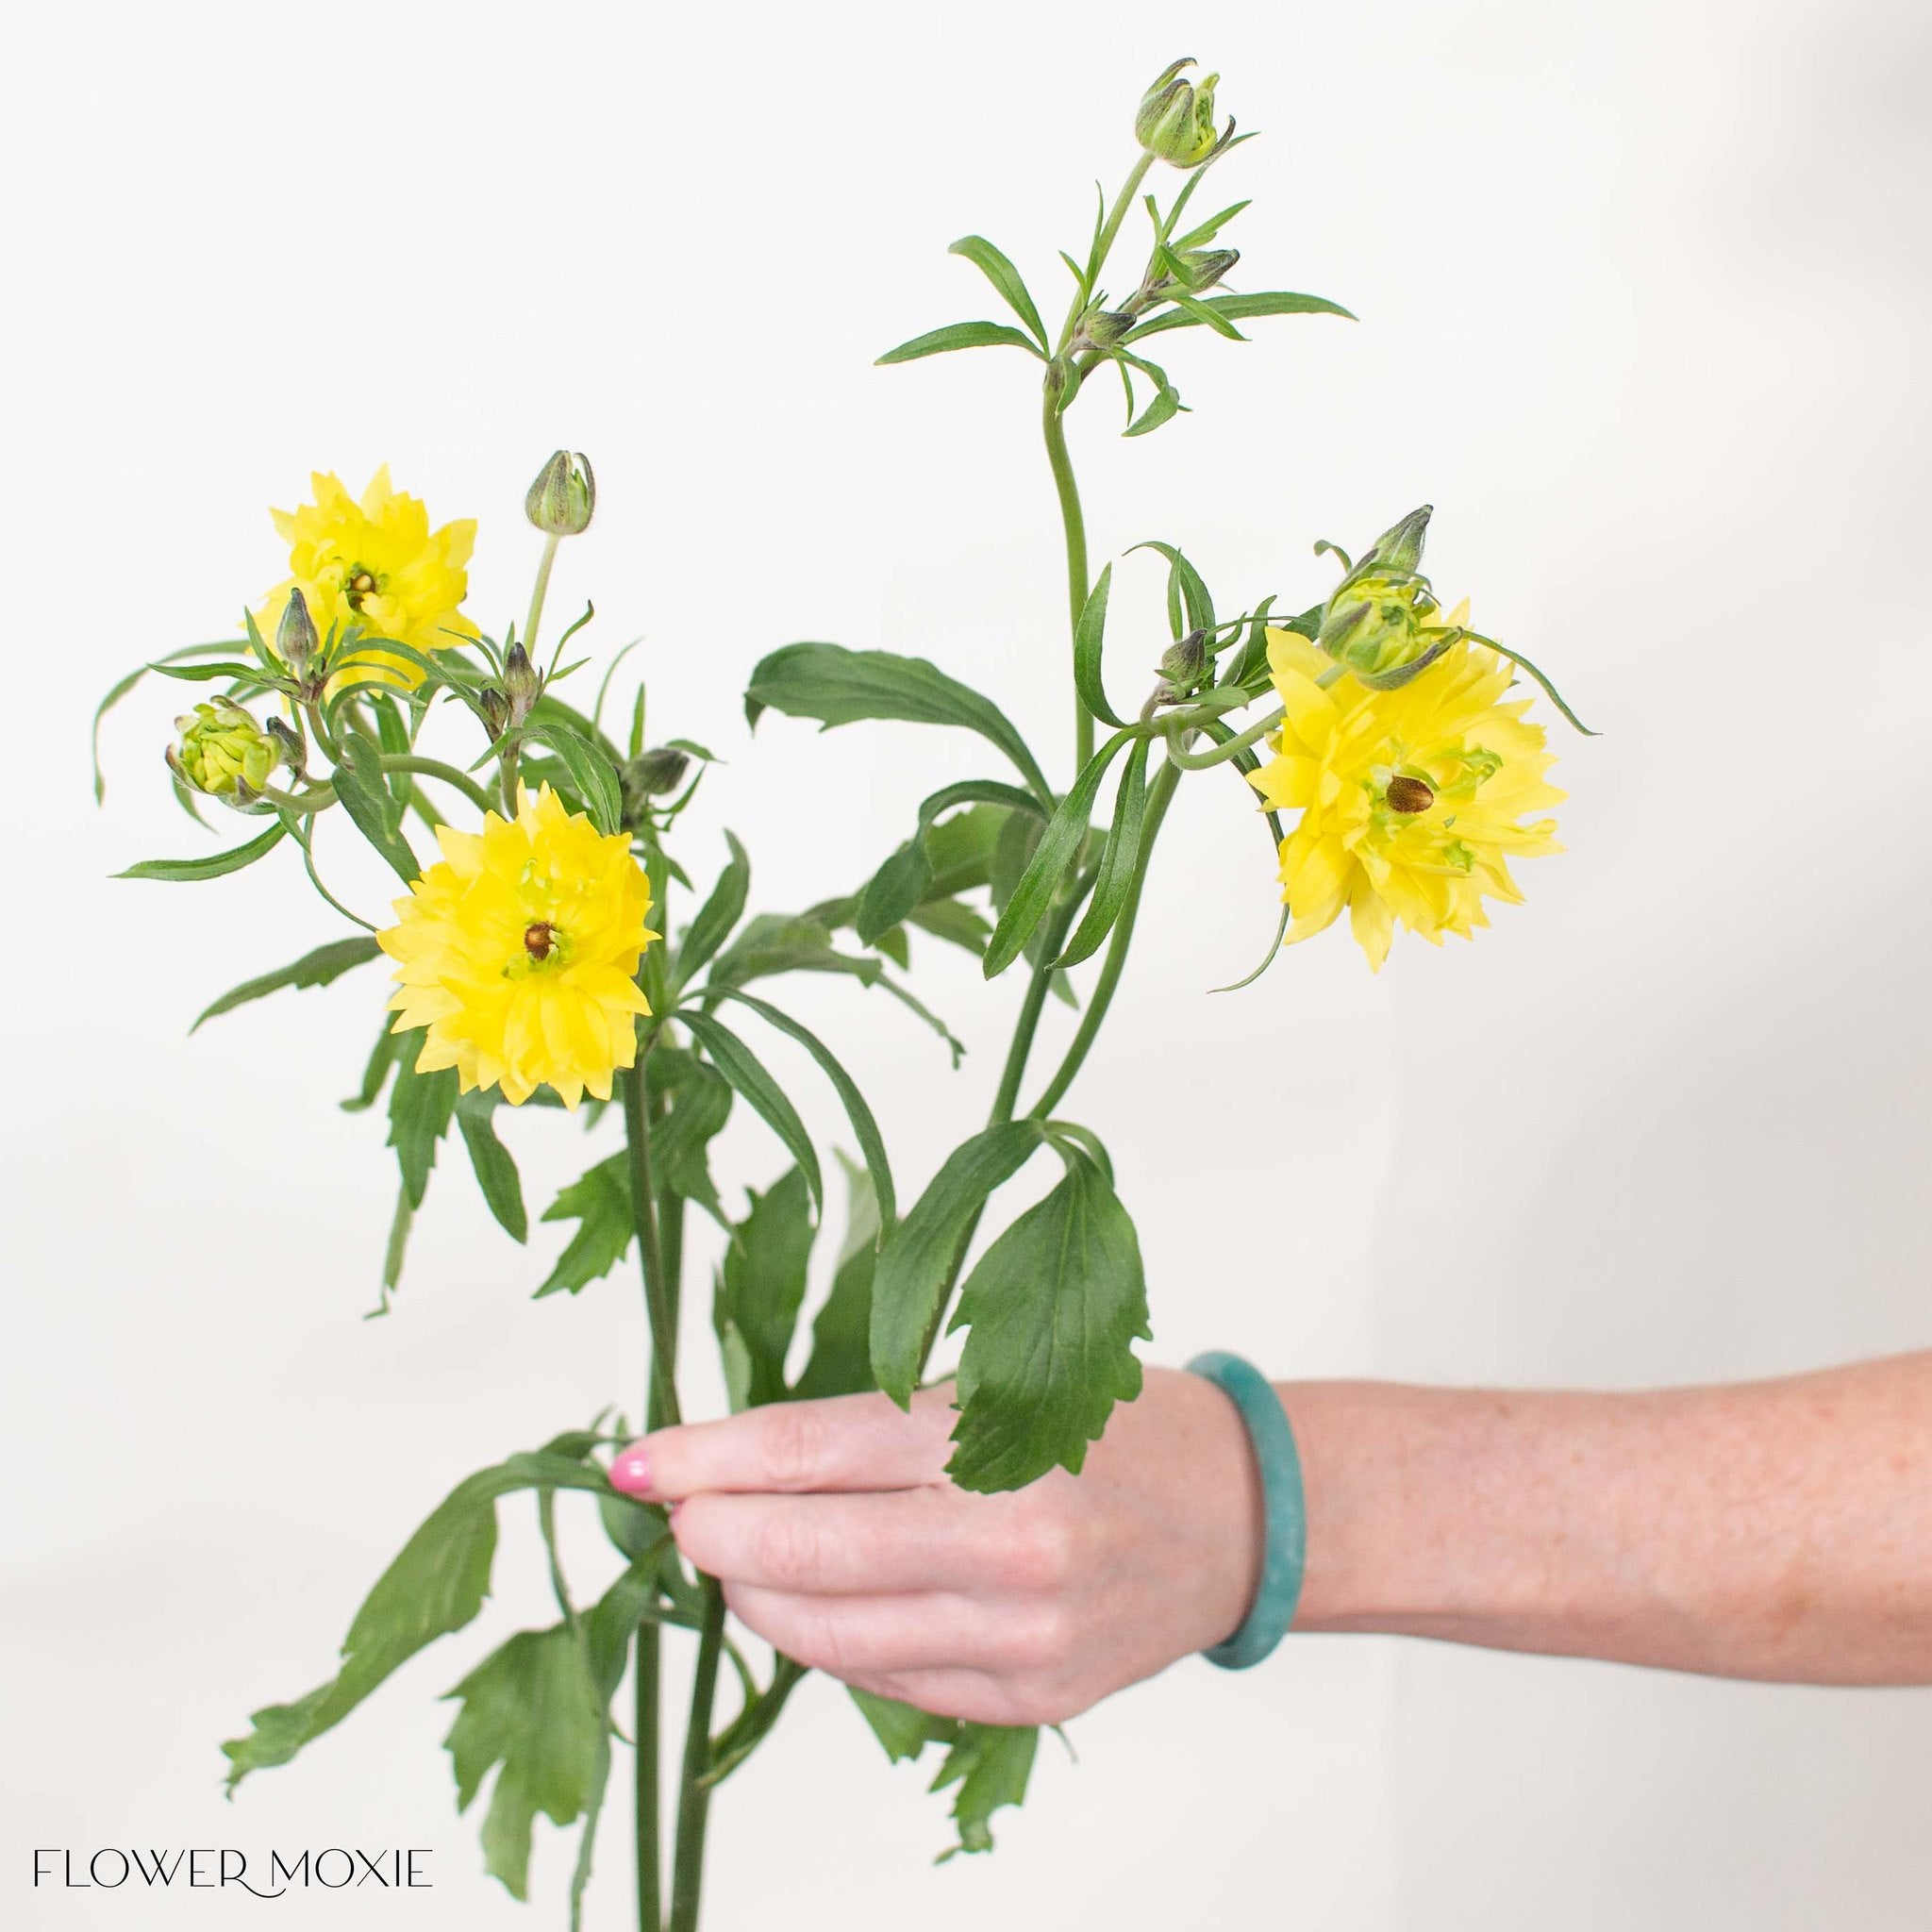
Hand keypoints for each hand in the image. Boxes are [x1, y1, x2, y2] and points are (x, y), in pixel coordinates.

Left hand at [608, 1368, 1262, 1725]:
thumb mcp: (1012, 1380)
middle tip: (676, 1507)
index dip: (708, 1456)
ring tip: (733, 1556)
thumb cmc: (1121, 1426)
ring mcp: (1023, 1637)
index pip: (811, 1451)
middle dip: (712, 1529)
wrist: (1244, 1512)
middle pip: (803, 1550)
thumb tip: (745, 1461)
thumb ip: (887, 1426)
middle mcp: (1012, 1545)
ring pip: (830, 1632)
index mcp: (1003, 1439)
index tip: (641, 1460)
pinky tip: (808, 1602)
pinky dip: (829, 1640)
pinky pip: (887, 1679)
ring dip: (756, 1593)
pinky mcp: (1032, 1699)